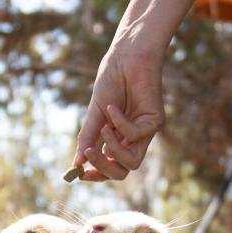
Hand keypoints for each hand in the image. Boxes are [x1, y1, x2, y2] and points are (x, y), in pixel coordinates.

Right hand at [73, 48, 164, 181]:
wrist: (126, 58)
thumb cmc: (111, 82)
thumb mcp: (95, 114)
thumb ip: (88, 138)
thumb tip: (76, 164)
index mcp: (118, 140)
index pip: (110, 167)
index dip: (97, 174)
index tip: (79, 174)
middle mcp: (133, 140)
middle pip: (122, 171)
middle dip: (103, 166)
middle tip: (88, 152)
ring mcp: (145, 133)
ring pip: (132, 162)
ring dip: (113, 150)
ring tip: (102, 129)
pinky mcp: (155, 122)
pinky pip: (135, 135)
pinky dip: (120, 123)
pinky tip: (112, 107)